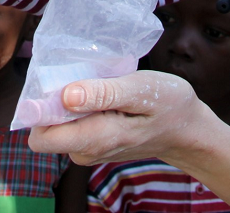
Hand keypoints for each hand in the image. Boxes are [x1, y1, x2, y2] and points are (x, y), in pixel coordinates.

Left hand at [27, 70, 208, 167]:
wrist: (188, 130)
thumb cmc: (170, 105)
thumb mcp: (141, 91)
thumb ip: (103, 94)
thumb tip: (65, 96)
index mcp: (95, 140)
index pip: (42, 136)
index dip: (41, 108)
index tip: (59, 82)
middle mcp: (86, 150)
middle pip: (45, 127)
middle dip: (56, 100)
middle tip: (88, 78)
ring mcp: (88, 149)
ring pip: (57, 123)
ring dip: (70, 101)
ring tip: (103, 87)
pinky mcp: (92, 143)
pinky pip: (71, 123)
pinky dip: (81, 105)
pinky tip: (106, 95)